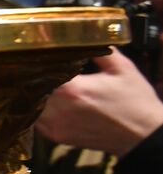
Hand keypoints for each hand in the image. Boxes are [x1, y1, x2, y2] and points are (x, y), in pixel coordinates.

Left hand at [36, 48, 162, 155]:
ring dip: (34, 96)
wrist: (143, 134)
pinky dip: (38, 111)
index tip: (39, 57)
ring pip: (30, 106)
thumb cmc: (134, 102)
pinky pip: (37, 121)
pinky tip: (48, 103)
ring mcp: (57, 126)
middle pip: (31, 89)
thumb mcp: (122, 69)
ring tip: (42, 86)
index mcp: (72, 89)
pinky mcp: (58, 137)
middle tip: (38, 71)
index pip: (41, 72)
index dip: (38, 64)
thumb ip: (100, 50)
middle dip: (35, 79)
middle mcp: (60, 109)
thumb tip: (88, 36)